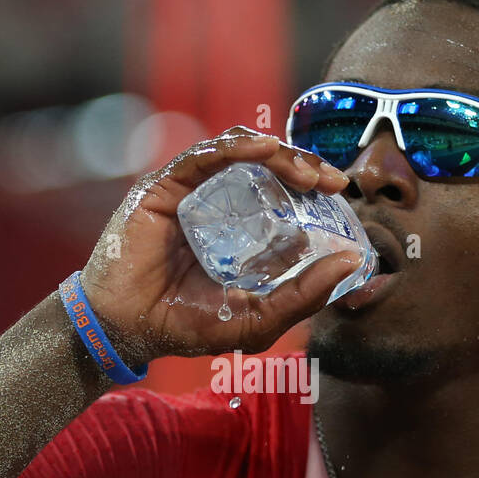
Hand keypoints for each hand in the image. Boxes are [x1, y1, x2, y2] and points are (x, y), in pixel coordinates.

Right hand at [77, 127, 360, 363]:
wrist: (126, 329)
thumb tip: (352, 261)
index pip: (284, 194)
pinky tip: (265, 151)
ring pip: (241, 153)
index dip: (315, 187)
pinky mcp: (165, 186)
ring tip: (305, 173)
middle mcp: (219, 204)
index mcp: (242, 230)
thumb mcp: (259, 319)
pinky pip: (204, 155)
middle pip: (268, 167)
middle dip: (305, 166)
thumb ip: (304, 295)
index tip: (342, 192)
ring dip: (279, 155)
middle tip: (334, 181)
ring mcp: (191, 192)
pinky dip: (236, 148)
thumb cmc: (185, 325)